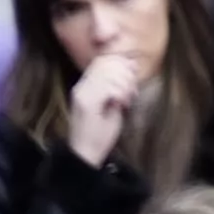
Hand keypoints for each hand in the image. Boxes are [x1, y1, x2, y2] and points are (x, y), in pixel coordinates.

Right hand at [64, 48, 148, 163]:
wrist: (87, 153)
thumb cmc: (101, 130)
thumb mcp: (113, 102)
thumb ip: (119, 83)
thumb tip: (132, 63)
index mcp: (85, 85)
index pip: (103, 60)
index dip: (121, 63)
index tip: (132, 77)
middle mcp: (80, 87)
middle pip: (107, 63)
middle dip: (126, 74)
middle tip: (132, 91)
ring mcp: (82, 94)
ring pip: (109, 74)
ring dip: (125, 85)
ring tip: (128, 99)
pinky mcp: (86, 104)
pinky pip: (109, 88)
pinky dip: (121, 94)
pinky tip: (123, 105)